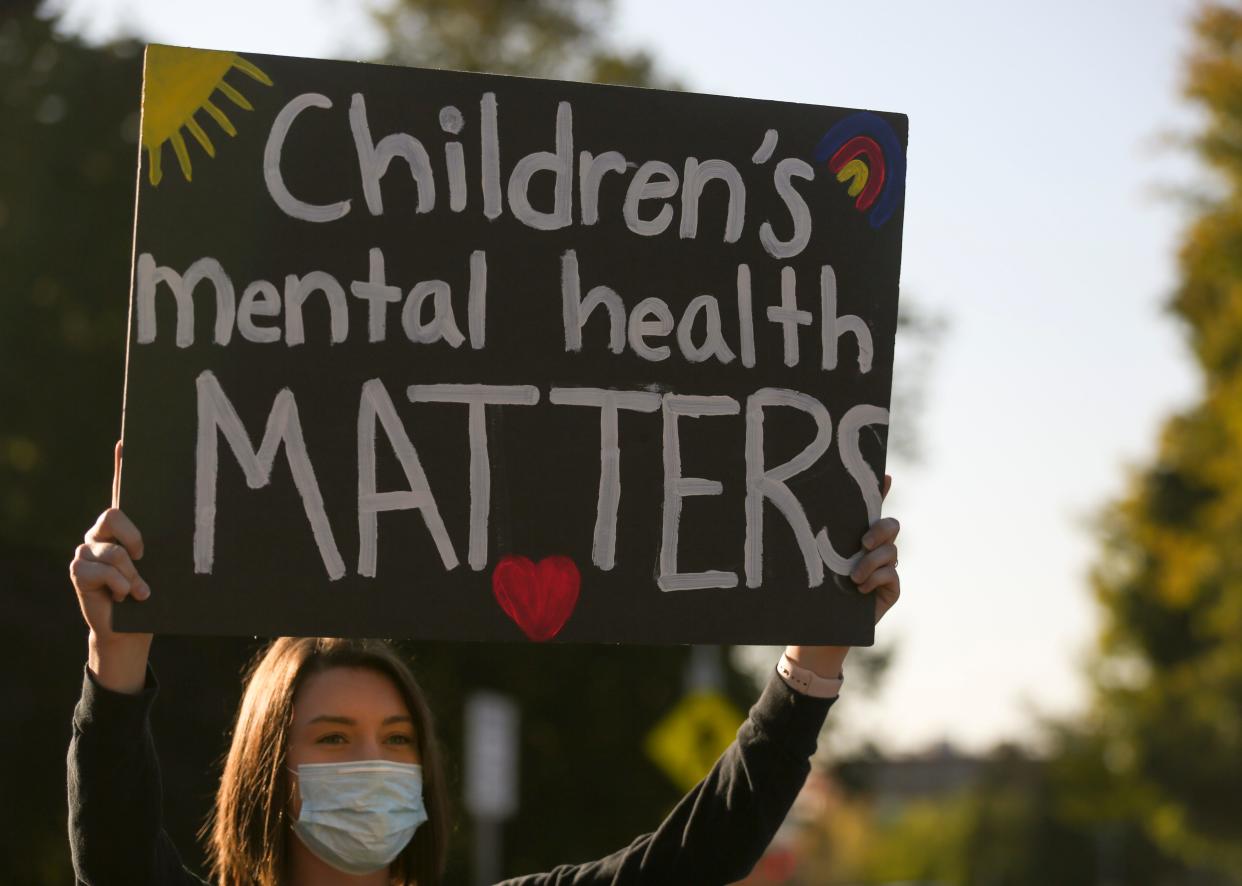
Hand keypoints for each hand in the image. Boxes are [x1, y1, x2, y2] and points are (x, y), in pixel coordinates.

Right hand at [68, 442, 152, 692]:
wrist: (132, 628)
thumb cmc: (156, 593)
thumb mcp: (167, 566)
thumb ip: (173, 545)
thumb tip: (208, 524)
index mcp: (126, 527)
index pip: (122, 489)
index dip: (121, 465)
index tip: (126, 441)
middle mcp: (103, 532)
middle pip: (113, 513)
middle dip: (133, 536)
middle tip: (145, 557)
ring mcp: (87, 549)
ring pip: (112, 550)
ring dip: (132, 575)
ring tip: (141, 591)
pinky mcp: (78, 570)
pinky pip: (99, 570)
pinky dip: (119, 585)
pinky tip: (125, 597)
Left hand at [785, 474, 900, 678]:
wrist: (818, 630)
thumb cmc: (811, 591)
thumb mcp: (814, 560)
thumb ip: (817, 540)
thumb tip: (797, 508)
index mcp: (855, 537)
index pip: (872, 508)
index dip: (880, 490)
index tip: (885, 476)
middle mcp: (874, 550)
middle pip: (891, 525)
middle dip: (881, 529)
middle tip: (863, 543)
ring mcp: (885, 569)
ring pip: (890, 552)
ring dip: (871, 563)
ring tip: (853, 578)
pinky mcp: (891, 589)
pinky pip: (891, 575)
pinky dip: (876, 579)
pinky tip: (860, 590)